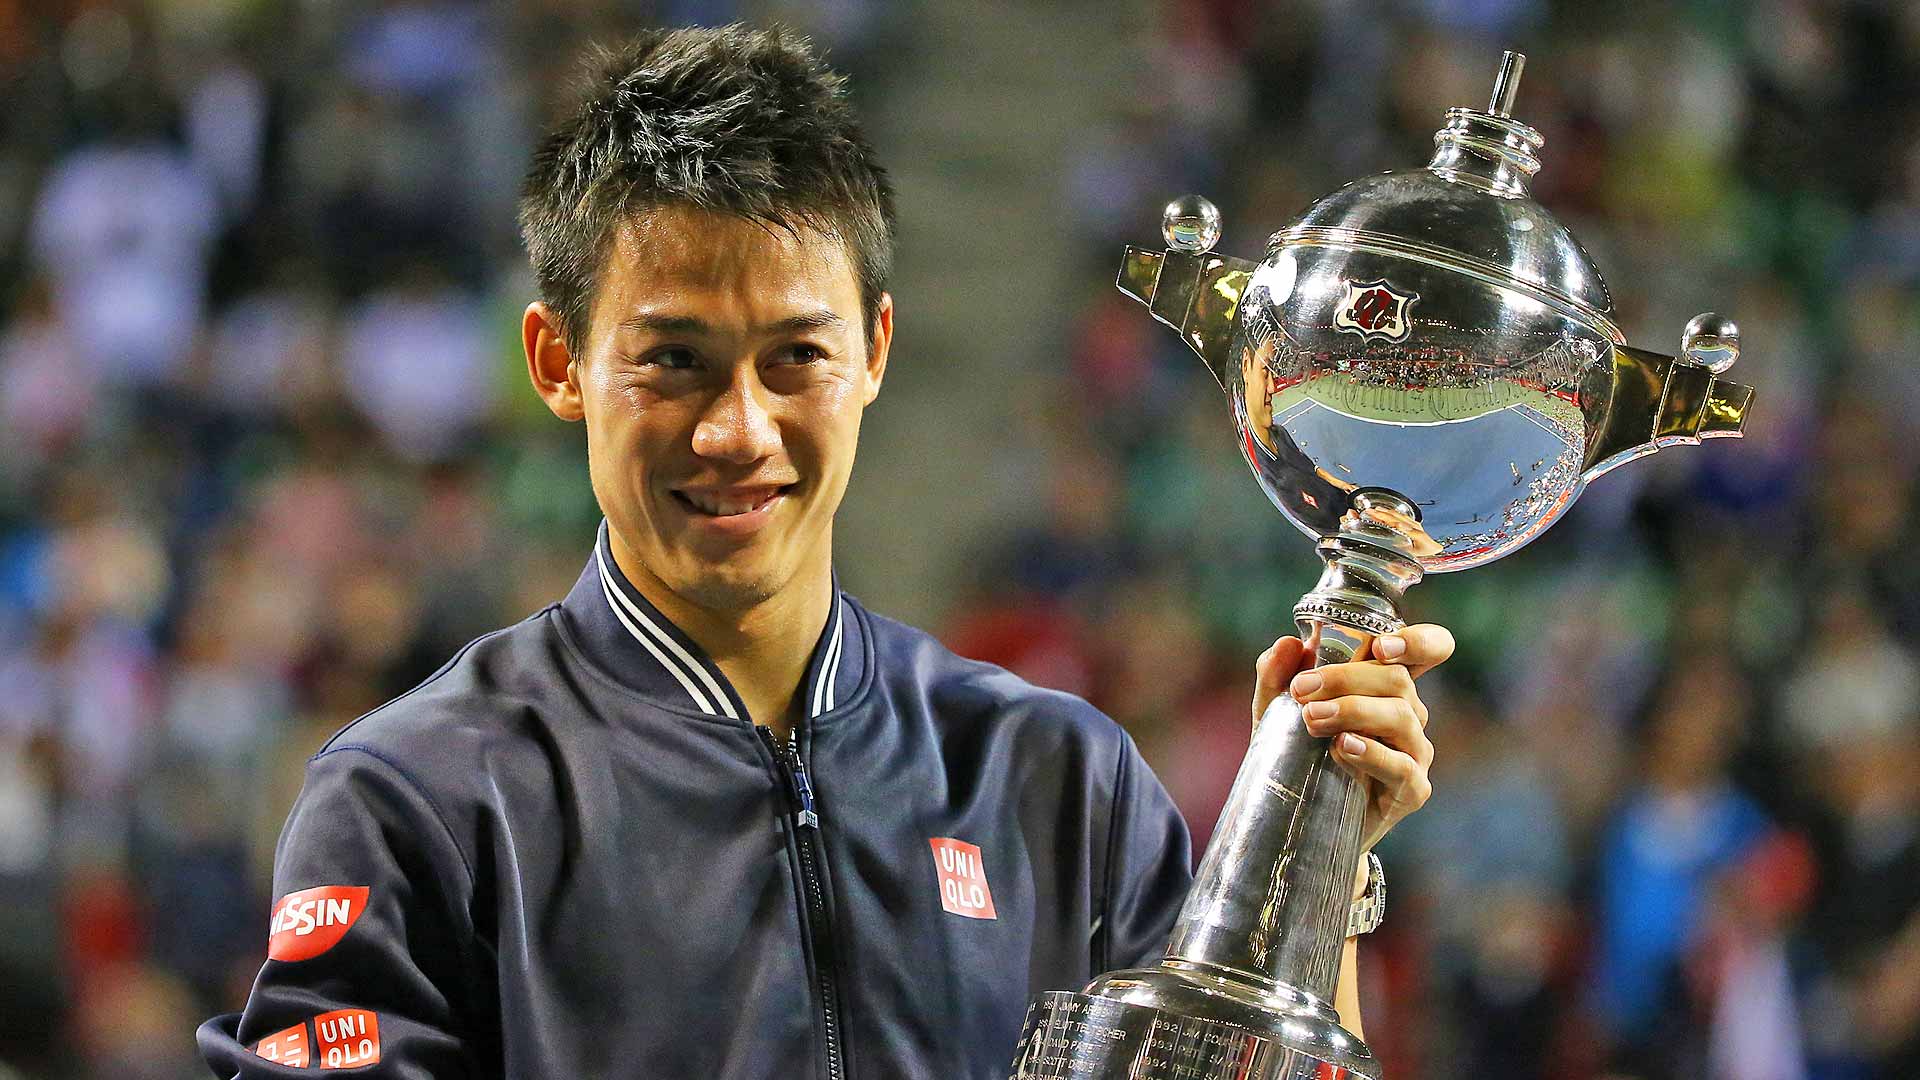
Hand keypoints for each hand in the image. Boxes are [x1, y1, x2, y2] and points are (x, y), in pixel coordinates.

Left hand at [1252, 625, 1453, 851]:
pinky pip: (1402, 766)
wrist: (1298, 819)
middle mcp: (1408, 713)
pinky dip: (1372, 753)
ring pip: (1400, 717)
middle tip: (1302, 690)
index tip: (1380, 647)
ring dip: (1353, 711)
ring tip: (1312, 718)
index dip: (1416, 641)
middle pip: (1398, 679)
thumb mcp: (1276, 711)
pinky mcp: (1412, 790)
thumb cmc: (1296, 753)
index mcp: (1386, 685)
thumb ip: (1276, 676)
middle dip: (1347, 678)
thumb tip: (1288, 644)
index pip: (1429, 649)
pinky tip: (1343, 747)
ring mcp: (1414, 752)